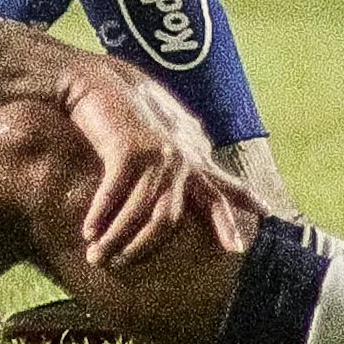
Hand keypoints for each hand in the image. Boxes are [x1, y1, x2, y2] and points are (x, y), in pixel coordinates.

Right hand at [54, 53, 254, 268]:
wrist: (91, 78)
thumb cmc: (122, 99)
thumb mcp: (163, 122)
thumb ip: (182, 140)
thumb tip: (201, 147)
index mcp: (191, 152)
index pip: (222, 186)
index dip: (239, 209)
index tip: (254, 231)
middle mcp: (180, 156)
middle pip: (172, 218)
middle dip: (146, 247)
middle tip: (124, 265)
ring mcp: (157, 153)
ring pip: (143, 214)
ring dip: (117, 239)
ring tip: (97, 257)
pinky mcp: (129, 150)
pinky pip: (115, 197)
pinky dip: (101, 217)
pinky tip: (89, 233)